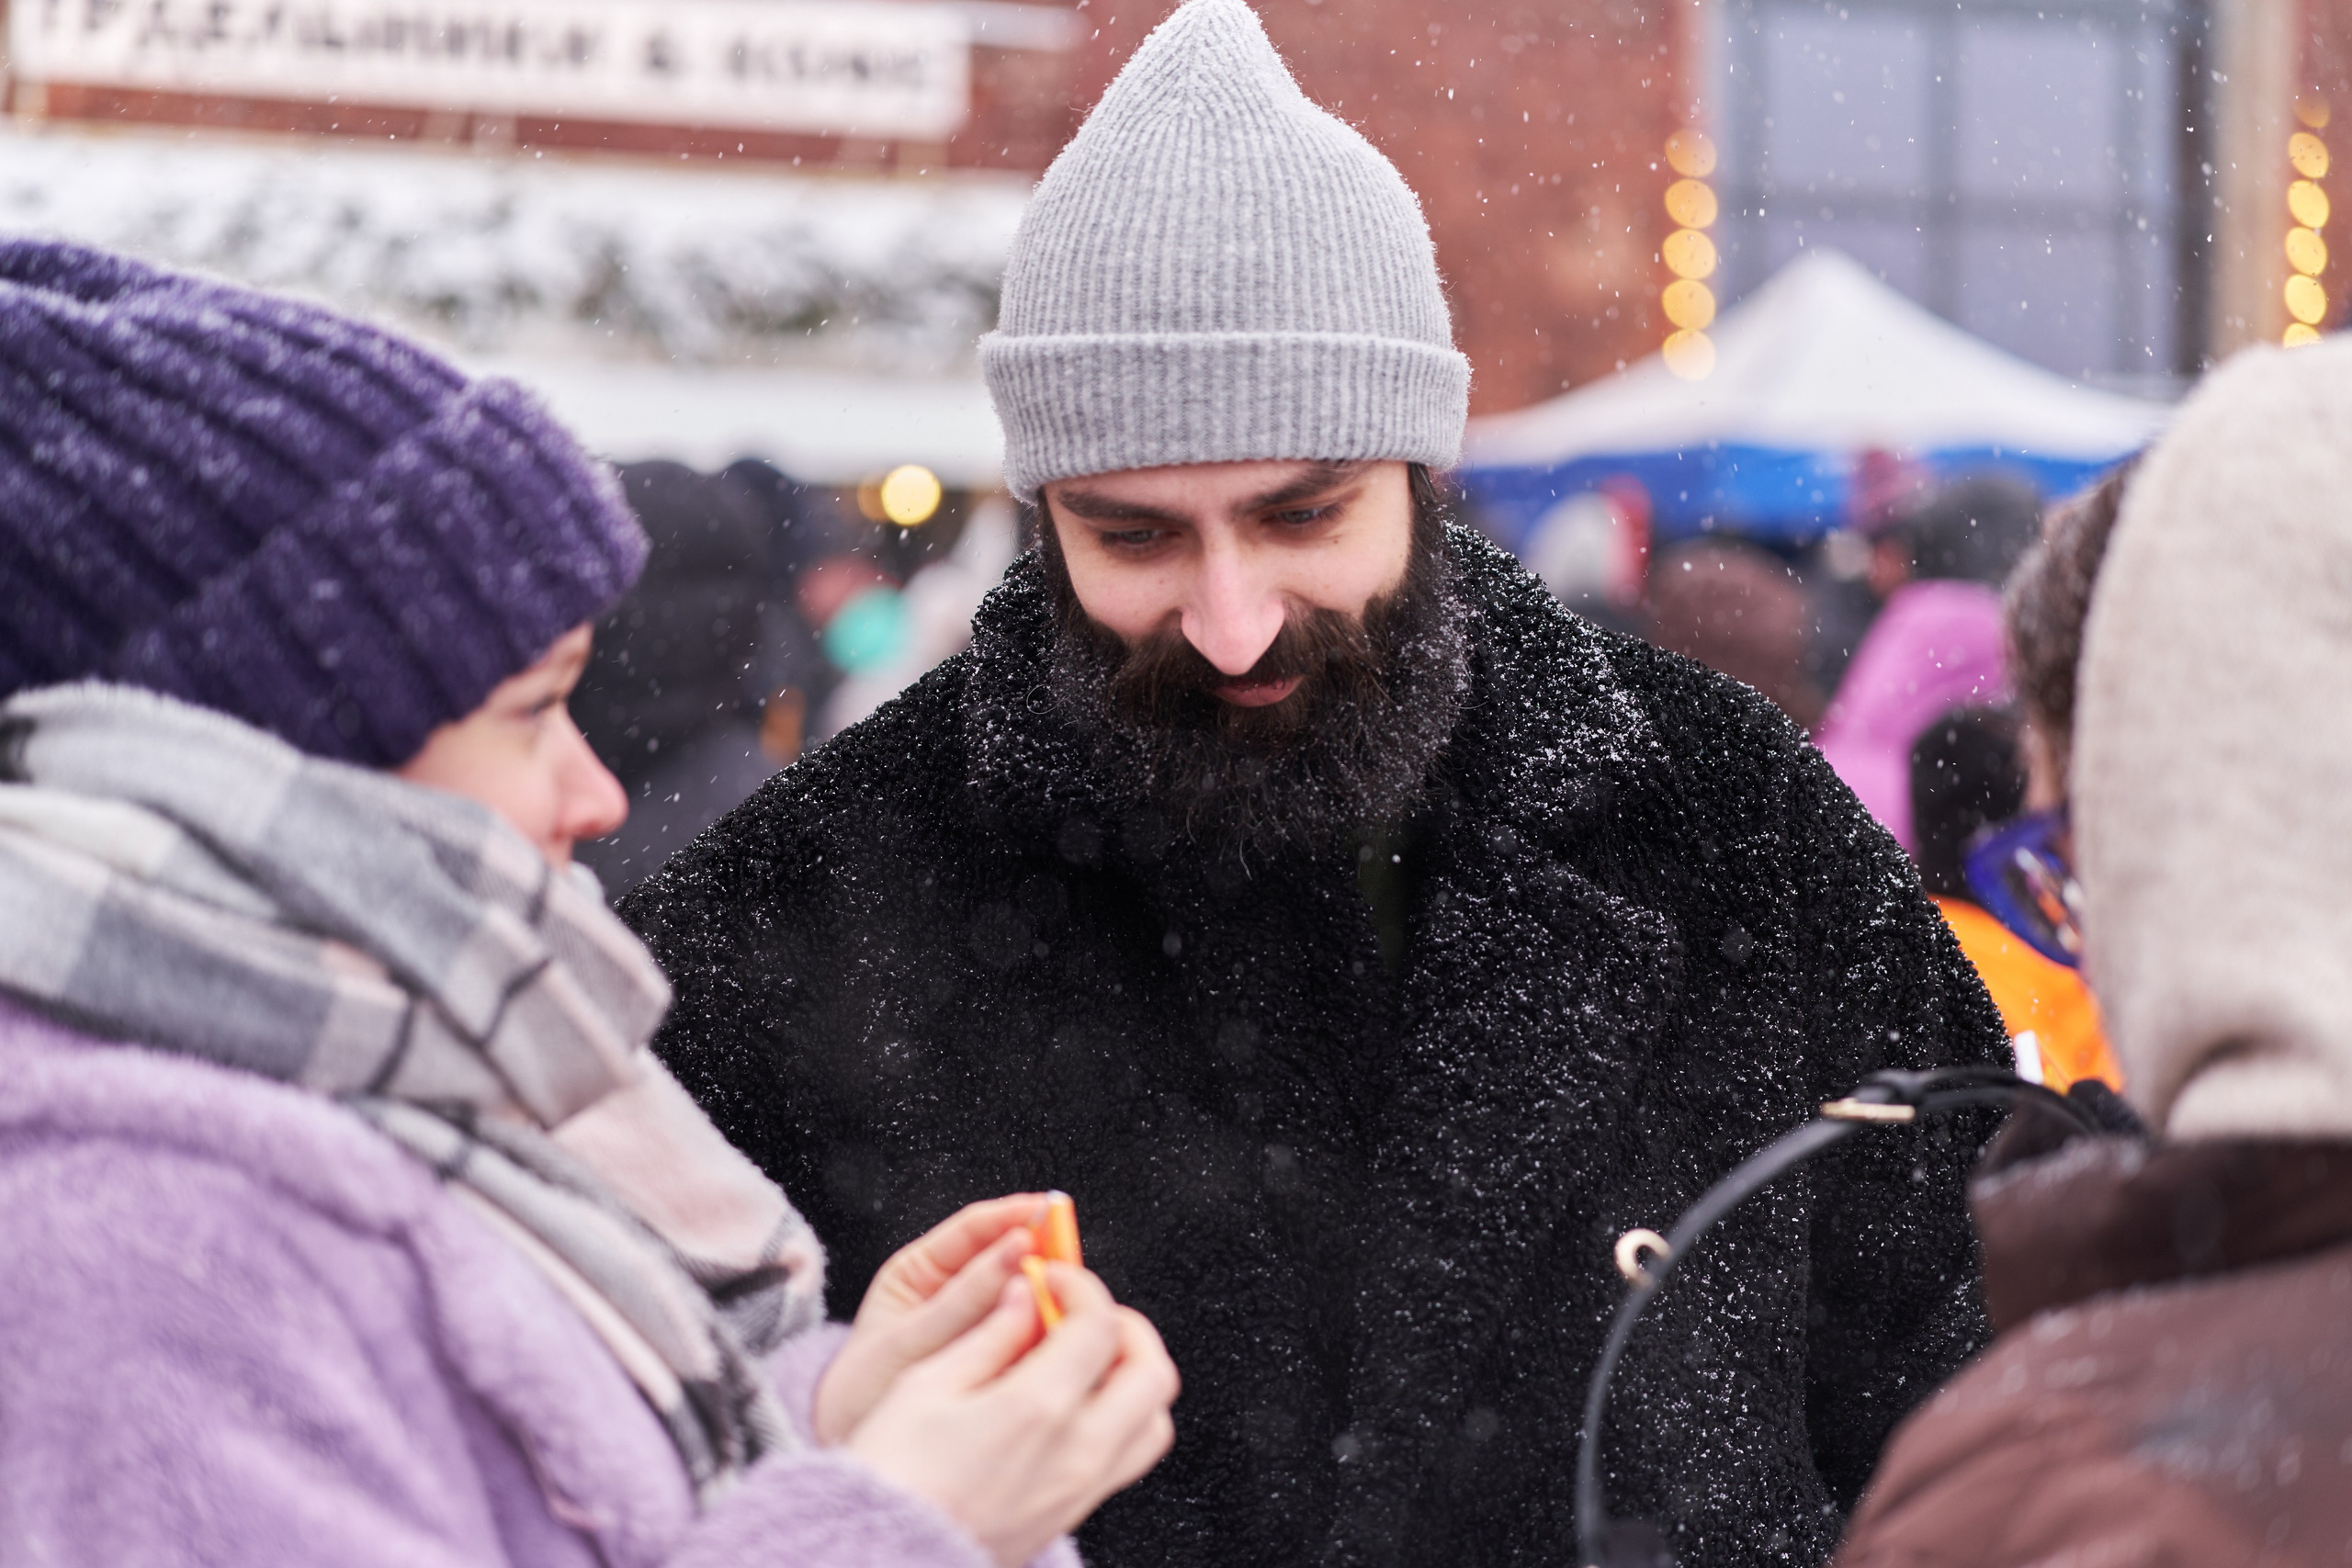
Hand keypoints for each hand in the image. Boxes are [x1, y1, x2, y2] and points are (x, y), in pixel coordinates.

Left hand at [814, 1194, 1047, 1445]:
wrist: (850, 1452)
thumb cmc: (864, 1391)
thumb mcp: (907, 1341)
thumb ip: (963, 1300)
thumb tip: (1019, 1250)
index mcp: (922, 1270)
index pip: (977, 1227)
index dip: (1016, 1214)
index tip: (1050, 1210)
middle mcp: (954, 1292)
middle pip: (1009, 1259)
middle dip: (1042, 1257)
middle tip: (1072, 1262)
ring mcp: (978, 1326)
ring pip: (1023, 1300)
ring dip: (1048, 1299)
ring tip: (1070, 1302)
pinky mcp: (998, 1361)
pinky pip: (1027, 1339)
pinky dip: (1044, 1338)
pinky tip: (1059, 1343)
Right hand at [846, 1263, 1179, 1567]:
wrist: (882, 1557)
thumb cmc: (893, 1474)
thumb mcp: (926, 1385)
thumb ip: (989, 1334)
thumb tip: (1024, 1295)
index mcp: (1037, 1407)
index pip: (1099, 1325)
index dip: (1080, 1287)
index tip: (1050, 1279)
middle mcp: (1077, 1451)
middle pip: (1152, 1372)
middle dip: (1126, 1326)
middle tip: (1081, 1312)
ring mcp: (1081, 1488)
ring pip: (1154, 1420)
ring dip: (1133, 1377)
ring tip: (1087, 1359)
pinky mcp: (1073, 1513)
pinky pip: (1129, 1457)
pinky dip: (1123, 1418)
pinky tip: (1074, 1405)